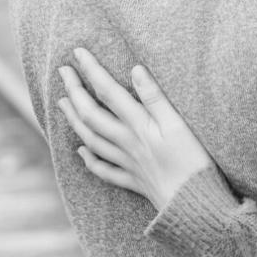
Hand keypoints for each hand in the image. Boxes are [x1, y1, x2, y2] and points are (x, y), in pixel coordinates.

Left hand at [56, 49, 213, 211]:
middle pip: (91, 115)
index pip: (108, 92)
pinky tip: (81, 152)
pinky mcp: (133, 181)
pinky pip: (103, 170)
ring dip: (74, 120)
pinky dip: (89, 160)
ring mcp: (127, 163)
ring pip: (91, 139)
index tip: (77, 53)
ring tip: (63, 103)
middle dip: (75, 91)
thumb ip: (156, 98)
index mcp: (138, 126)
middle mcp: (126, 143)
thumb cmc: (193, 162)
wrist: (194, 203)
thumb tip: (135, 70)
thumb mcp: (180, 125)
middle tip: (63, 72)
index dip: (92, 71)